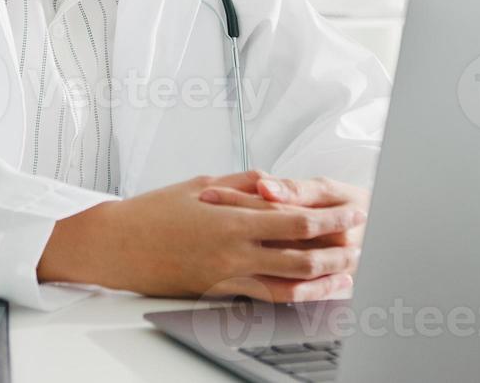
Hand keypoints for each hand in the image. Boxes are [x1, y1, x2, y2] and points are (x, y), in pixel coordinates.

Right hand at [37, 173, 364, 303]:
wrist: (116, 247)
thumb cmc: (152, 212)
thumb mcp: (201, 185)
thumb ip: (244, 185)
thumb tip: (276, 183)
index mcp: (231, 221)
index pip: (296, 221)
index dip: (331, 217)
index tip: (353, 208)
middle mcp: (234, 254)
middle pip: (302, 256)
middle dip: (339, 248)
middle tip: (364, 239)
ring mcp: (228, 278)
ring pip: (291, 284)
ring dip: (325, 277)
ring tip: (350, 268)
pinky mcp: (220, 293)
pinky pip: (268, 297)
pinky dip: (297, 294)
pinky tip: (314, 289)